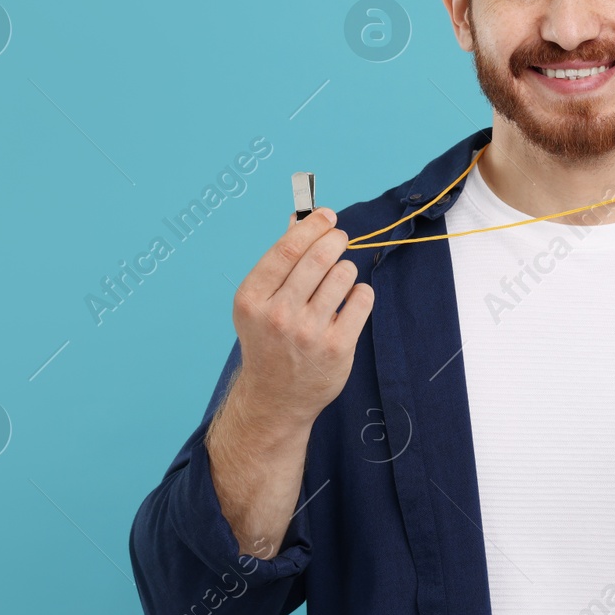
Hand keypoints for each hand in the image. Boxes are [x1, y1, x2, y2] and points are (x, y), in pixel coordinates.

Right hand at [208, 207, 374, 559]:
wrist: (276, 398)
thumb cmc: (269, 341)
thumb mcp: (260, 302)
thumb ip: (280, 261)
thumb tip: (300, 218)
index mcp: (252, 299)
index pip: (287, 248)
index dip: (312, 225)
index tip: (328, 216)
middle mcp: (278, 315)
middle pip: (319, 257)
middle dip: (335, 240)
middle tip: (340, 238)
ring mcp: (308, 333)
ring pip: (344, 275)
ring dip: (346, 270)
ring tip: (339, 280)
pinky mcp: (337, 347)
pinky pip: (362, 299)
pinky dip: (360, 294)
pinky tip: (350, 301)